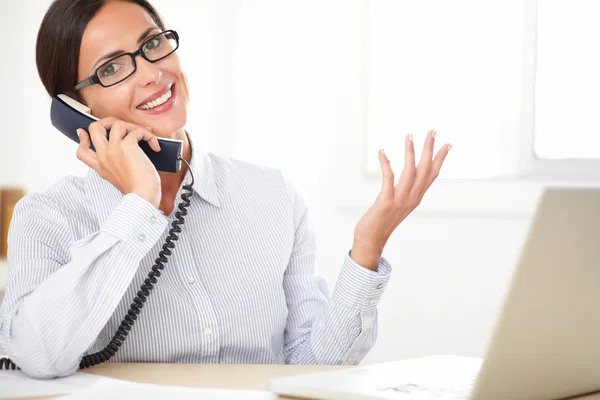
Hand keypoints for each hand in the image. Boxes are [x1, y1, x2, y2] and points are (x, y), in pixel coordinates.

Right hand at [75, 117, 161, 207]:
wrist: (143, 196)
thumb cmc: (138, 190)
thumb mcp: (119, 180)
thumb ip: (114, 167)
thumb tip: (124, 153)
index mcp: (100, 166)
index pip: (81, 151)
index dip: (82, 139)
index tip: (83, 132)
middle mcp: (103, 156)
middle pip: (94, 128)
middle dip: (109, 121)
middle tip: (125, 127)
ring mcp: (113, 149)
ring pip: (117, 124)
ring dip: (133, 127)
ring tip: (144, 137)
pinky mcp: (127, 145)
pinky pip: (137, 130)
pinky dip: (148, 135)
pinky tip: (154, 145)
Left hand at [351, 130, 450, 269]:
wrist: (371, 239)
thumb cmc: (381, 221)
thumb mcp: (398, 203)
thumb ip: (404, 190)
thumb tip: (408, 175)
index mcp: (416, 197)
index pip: (433, 175)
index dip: (441, 159)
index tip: (448, 143)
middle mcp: (412, 198)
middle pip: (425, 170)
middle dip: (430, 149)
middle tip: (433, 131)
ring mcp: (400, 200)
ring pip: (410, 171)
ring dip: (410, 152)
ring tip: (410, 135)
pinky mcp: (385, 201)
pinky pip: (388, 179)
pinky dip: (386, 164)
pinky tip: (382, 152)